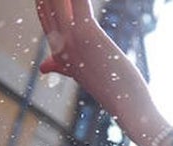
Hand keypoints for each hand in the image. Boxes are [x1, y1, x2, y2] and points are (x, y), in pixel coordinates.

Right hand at [35, 0, 166, 145]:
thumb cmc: (113, 90)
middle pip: (46, 4)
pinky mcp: (88, 34)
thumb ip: (61, 65)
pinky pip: (78, 2)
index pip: (44, 15)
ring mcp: (73, 40)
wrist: (129, 107)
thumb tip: (45, 66)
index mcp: (60, 53)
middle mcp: (61, 45)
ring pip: (57, 1)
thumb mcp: (82, 75)